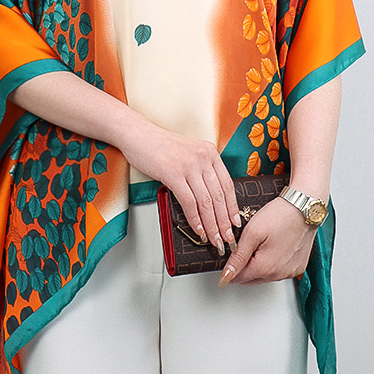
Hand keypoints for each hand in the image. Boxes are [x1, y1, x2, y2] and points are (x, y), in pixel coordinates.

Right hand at [119, 121, 239, 254]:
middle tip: (227, 238)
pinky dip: (195, 219)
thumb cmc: (160, 146)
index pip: (228, 184)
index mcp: (210, 152)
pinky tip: (198, 230)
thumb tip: (211, 199)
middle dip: (224, 222)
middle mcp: (203, 157)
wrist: (138, 135)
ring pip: (206, 202)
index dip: (232, 207)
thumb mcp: (188, 153)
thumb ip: (201, 170)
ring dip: (212, 225)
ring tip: (214, 239)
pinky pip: (189, 202)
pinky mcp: (173, 173)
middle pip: (219, 196)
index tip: (235, 222)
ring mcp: (189, 165)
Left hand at [218, 197, 316, 284]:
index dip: (228, 269)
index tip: (227, 258)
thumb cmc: (280, 215)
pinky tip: (271, 247)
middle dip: (243, 267)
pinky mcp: (298, 267)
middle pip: (251, 279)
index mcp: (265, 268)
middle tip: (243, 246)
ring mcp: (290, 272)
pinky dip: (272, 263)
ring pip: (265, 276)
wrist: (305, 208)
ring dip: (257, 265)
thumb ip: (238, 256)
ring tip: (259, 244)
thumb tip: (227, 274)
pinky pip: (279, 271)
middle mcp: (279, 275)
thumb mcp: (252, 233)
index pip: (238, 278)